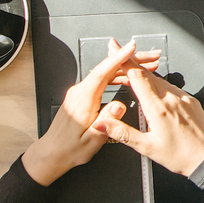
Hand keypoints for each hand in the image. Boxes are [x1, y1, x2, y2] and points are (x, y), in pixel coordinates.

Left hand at [22, 38, 162, 185]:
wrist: (52, 153)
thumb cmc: (69, 149)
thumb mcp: (92, 140)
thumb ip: (106, 122)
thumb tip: (119, 106)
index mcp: (82, 100)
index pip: (101, 72)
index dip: (118, 58)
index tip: (131, 48)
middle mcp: (80, 92)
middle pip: (107, 68)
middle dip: (130, 59)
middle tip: (151, 57)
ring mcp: (80, 92)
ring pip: (106, 72)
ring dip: (127, 67)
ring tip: (146, 66)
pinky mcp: (83, 95)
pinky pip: (103, 79)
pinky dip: (118, 75)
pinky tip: (129, 77)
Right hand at [92, 66, 203, 176]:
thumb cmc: (181, 156)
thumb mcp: (146, 147)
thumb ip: (122, 133)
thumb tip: (102, 124)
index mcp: (158, 108)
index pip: (137, 76)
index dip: (124, 61)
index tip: (114, 48)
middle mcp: (172, 98)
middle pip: (147, 74)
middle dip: (131, 65)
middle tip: (118, 57)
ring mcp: (183, 98)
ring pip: (160, 80)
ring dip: (145, 75)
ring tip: (133, 77)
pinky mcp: (192, 100)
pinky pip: (172, 87)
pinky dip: (159, 85)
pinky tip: (155, 92)